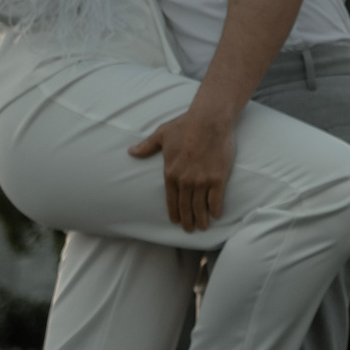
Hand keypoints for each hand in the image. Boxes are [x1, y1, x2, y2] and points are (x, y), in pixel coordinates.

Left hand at [128, 102, 233, 231]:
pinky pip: (216, 200)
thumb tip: (131, 152)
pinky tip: (216, 214)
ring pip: (200, 206)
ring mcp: (202, 181)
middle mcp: (185, 181)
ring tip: (203, 226)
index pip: (171, 199)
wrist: (209, 120)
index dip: (174, 212)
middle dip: (188, 220)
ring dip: (201, 218)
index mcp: (171, 173)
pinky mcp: (218, 179)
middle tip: (190, 229)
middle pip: (185, 206)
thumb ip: (147, 146)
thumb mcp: (162, 134)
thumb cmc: (185, 125)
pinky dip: (216, 209)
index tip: (176, 221)